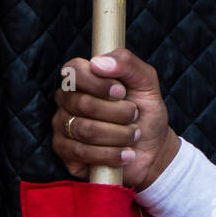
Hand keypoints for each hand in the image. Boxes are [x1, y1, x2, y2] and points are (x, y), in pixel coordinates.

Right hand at [52, 49, 180, 191]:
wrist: (153, 148)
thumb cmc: (146, 112)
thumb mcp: (147, 83)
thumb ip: (128, 64)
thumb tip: (98, 62)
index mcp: (83, 79)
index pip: (74, 70)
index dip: (98, 83)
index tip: (121, 92)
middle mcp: (67, 100)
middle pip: (83, 103)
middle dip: (119, 113)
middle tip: (135, 115)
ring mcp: (63, 126)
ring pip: (84, 130)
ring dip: (119, 134)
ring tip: (134, 135)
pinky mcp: (65, 152)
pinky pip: (81, 153)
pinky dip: (111, 154)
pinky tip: (126, 153)